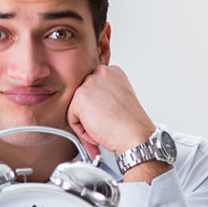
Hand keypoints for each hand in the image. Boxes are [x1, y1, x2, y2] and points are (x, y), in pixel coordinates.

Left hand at [67, 65, 170, 182]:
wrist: (135, 134)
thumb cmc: (131, 123)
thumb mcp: (120, 100)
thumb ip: (105, 96)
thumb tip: (93, 103)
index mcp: (113, 72)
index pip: (94, 88)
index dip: (98, 107)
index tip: (103, 117)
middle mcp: (101, 73)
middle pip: (84, 96)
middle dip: (90, 114)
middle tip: (101, 126)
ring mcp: (90, 84)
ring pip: (77, 108)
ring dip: (86, 123)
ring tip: (102, 131)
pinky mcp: (80, 97)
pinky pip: (72, 119)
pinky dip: (82, 131)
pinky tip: (96, 133)